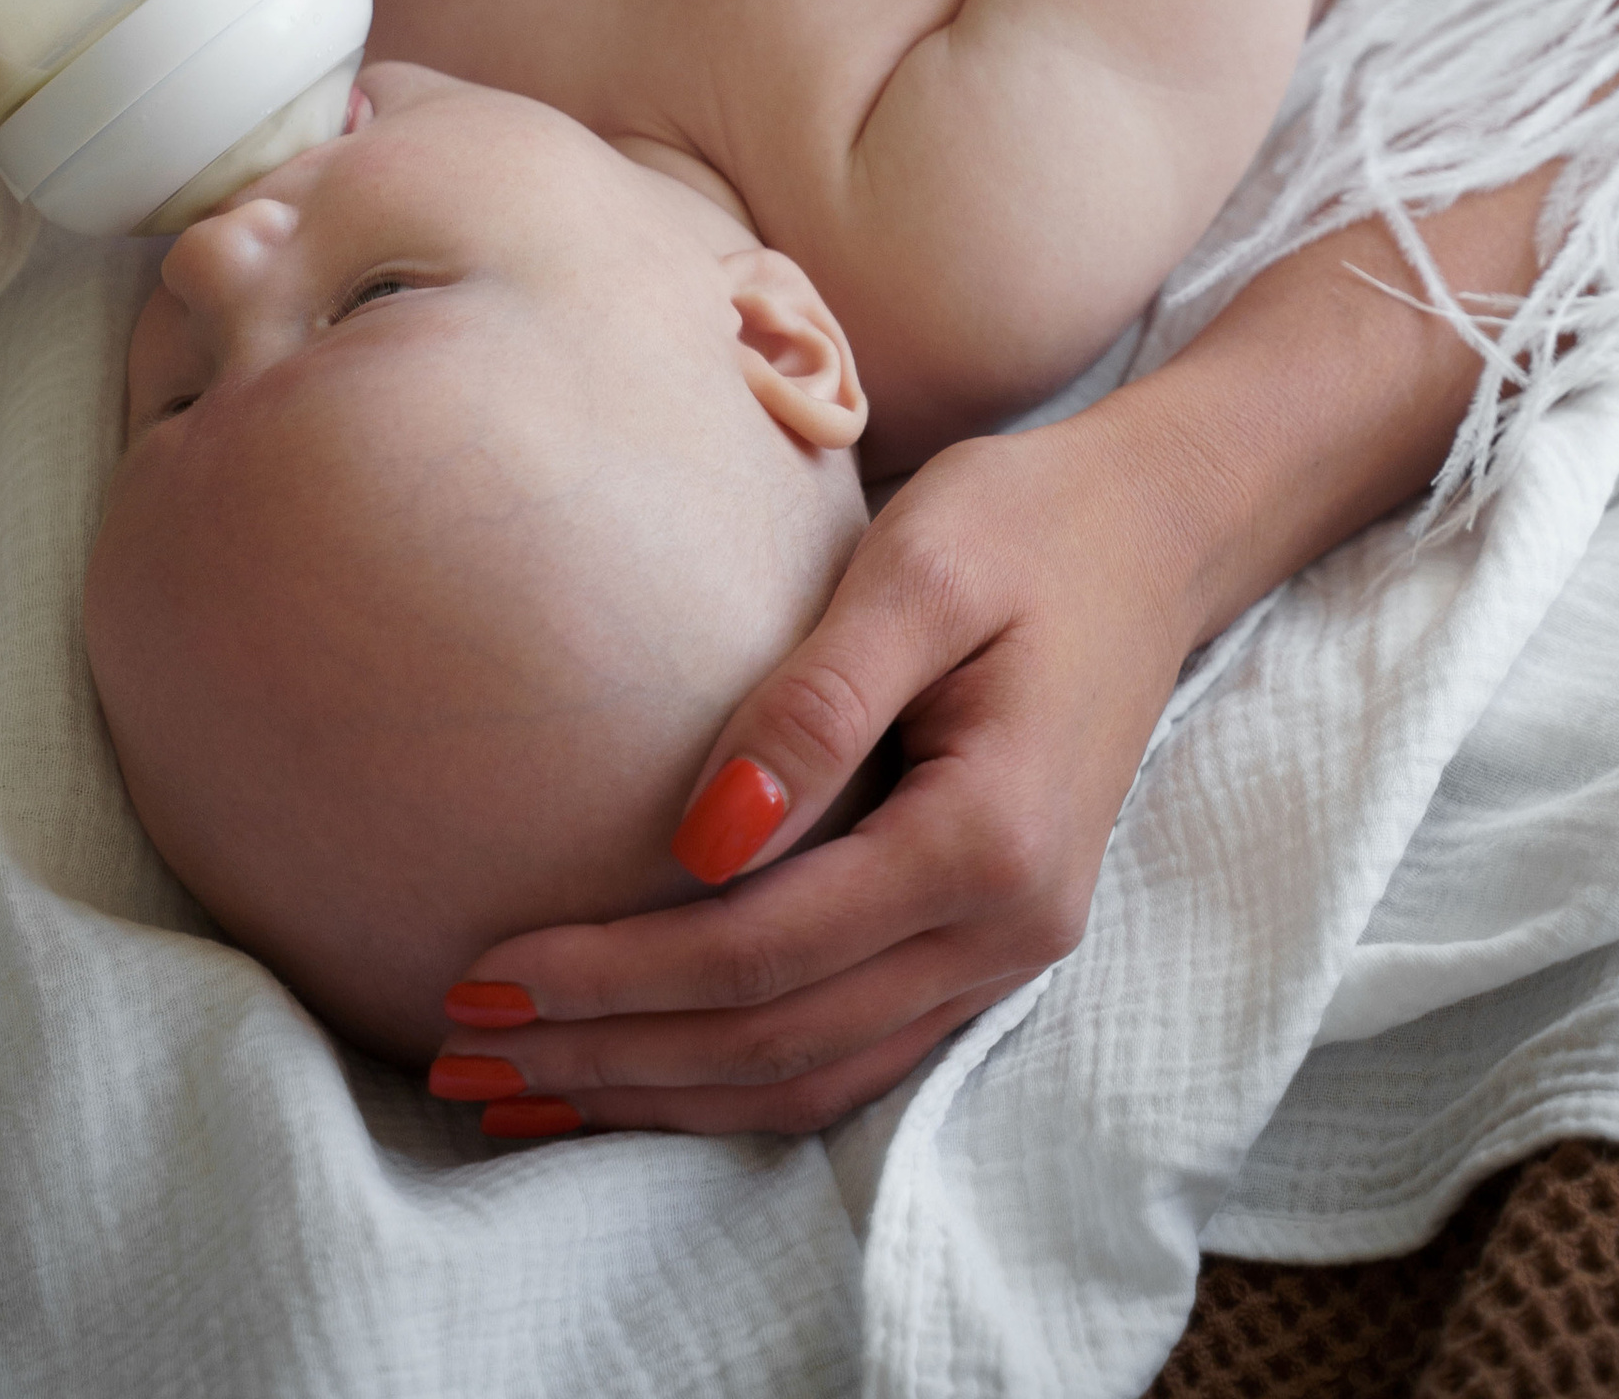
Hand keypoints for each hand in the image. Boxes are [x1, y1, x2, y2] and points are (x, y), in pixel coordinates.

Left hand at [428, 404, 1197, 1137]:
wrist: (1159, 532)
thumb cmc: (1028, 523)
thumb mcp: (919, 568)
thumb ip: (816, 703)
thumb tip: (700, 844)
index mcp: (988, 842)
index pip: (760, 953)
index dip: (615, 977)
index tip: (485, 969)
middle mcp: (1008, 930)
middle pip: (774, 1042)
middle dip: (609, 1060)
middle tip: (459, 1056)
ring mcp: (1007, 952)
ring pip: (811, 1075)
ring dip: (660, 1095)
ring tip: (517, 1091)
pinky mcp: (989, 941)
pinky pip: (850, 1049)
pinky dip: (735, 1078)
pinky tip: (643, 1073)